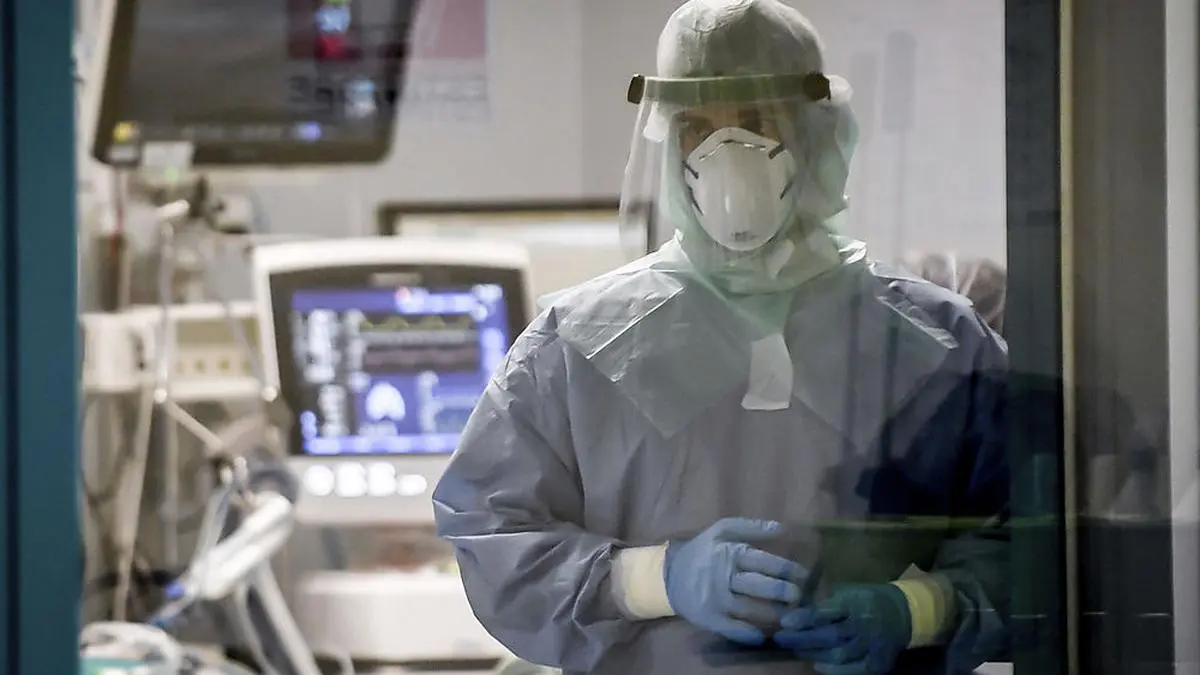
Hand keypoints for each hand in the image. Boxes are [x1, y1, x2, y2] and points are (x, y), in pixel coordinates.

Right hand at [664, 518, 807, 644]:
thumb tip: (781, 527)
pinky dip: (746, 634)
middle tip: (799, 596)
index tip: (803, 575)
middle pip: (757, 585)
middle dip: (781, 591)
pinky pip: (729, 628)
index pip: (761, 560)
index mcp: (729, 553)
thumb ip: (750, 527)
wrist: (669, 575)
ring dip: (771, 613)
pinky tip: (761, 636)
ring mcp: (716, 599)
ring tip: (791, 616)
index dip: (784, 568)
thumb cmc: (702, 551)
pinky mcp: (709, 618)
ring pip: (748, 608)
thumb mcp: (720, 531)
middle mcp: (723, 577)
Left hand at [774, 584, 911, 674]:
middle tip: (782, 639)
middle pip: (830, 636)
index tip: (784, 622)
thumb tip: (795, 614)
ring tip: (797, 650)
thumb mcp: (846, 592)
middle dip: (803, 639)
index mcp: (855, 602)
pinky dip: (834, 670)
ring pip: (840, 655)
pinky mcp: (878, 663)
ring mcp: (872, 646)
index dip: (804, 618)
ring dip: (814, 655)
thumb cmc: (865, 600)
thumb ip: (824, 603)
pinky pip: (854, 671)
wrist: (902, 614)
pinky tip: (818, 665)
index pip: (826, 612)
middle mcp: (864, 625)